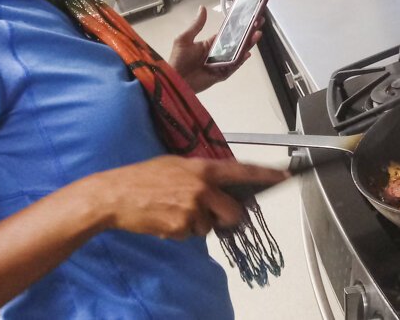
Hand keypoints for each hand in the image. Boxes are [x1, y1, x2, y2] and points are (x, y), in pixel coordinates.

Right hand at [90, 156, 288, 238]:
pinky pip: (191, 235)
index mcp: (203, 168)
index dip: (266, 175)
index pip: (243, 171)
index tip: (284, 176)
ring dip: (197, 224)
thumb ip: (201, 173)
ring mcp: (193, 208)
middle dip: (227, 218)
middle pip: (234, 212)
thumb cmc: (143, 177)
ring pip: (210, 226)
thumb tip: (221, 185)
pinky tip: (165, 218)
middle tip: (211, 214)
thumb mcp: (176, 164)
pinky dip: (181, 231)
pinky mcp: (182, 227)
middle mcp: (203, 187)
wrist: (115, 195)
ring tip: (174, 210)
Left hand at [169, 5, 263, 92]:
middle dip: (248, 34)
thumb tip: (202, 8)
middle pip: (236, 43)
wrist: (174, 79)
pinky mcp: (221, 74)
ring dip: (247, 45)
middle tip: (258, 24)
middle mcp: (218, 53)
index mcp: (210, 43)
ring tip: (256, 35)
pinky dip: (240, 61)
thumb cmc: (177, 60)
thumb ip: (196, 25)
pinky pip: (232, 67)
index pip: (228, 33)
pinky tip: (247, 53)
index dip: (238, 26)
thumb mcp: (184, 39)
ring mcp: (220, 64)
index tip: (248, 18)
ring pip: (237, 54)